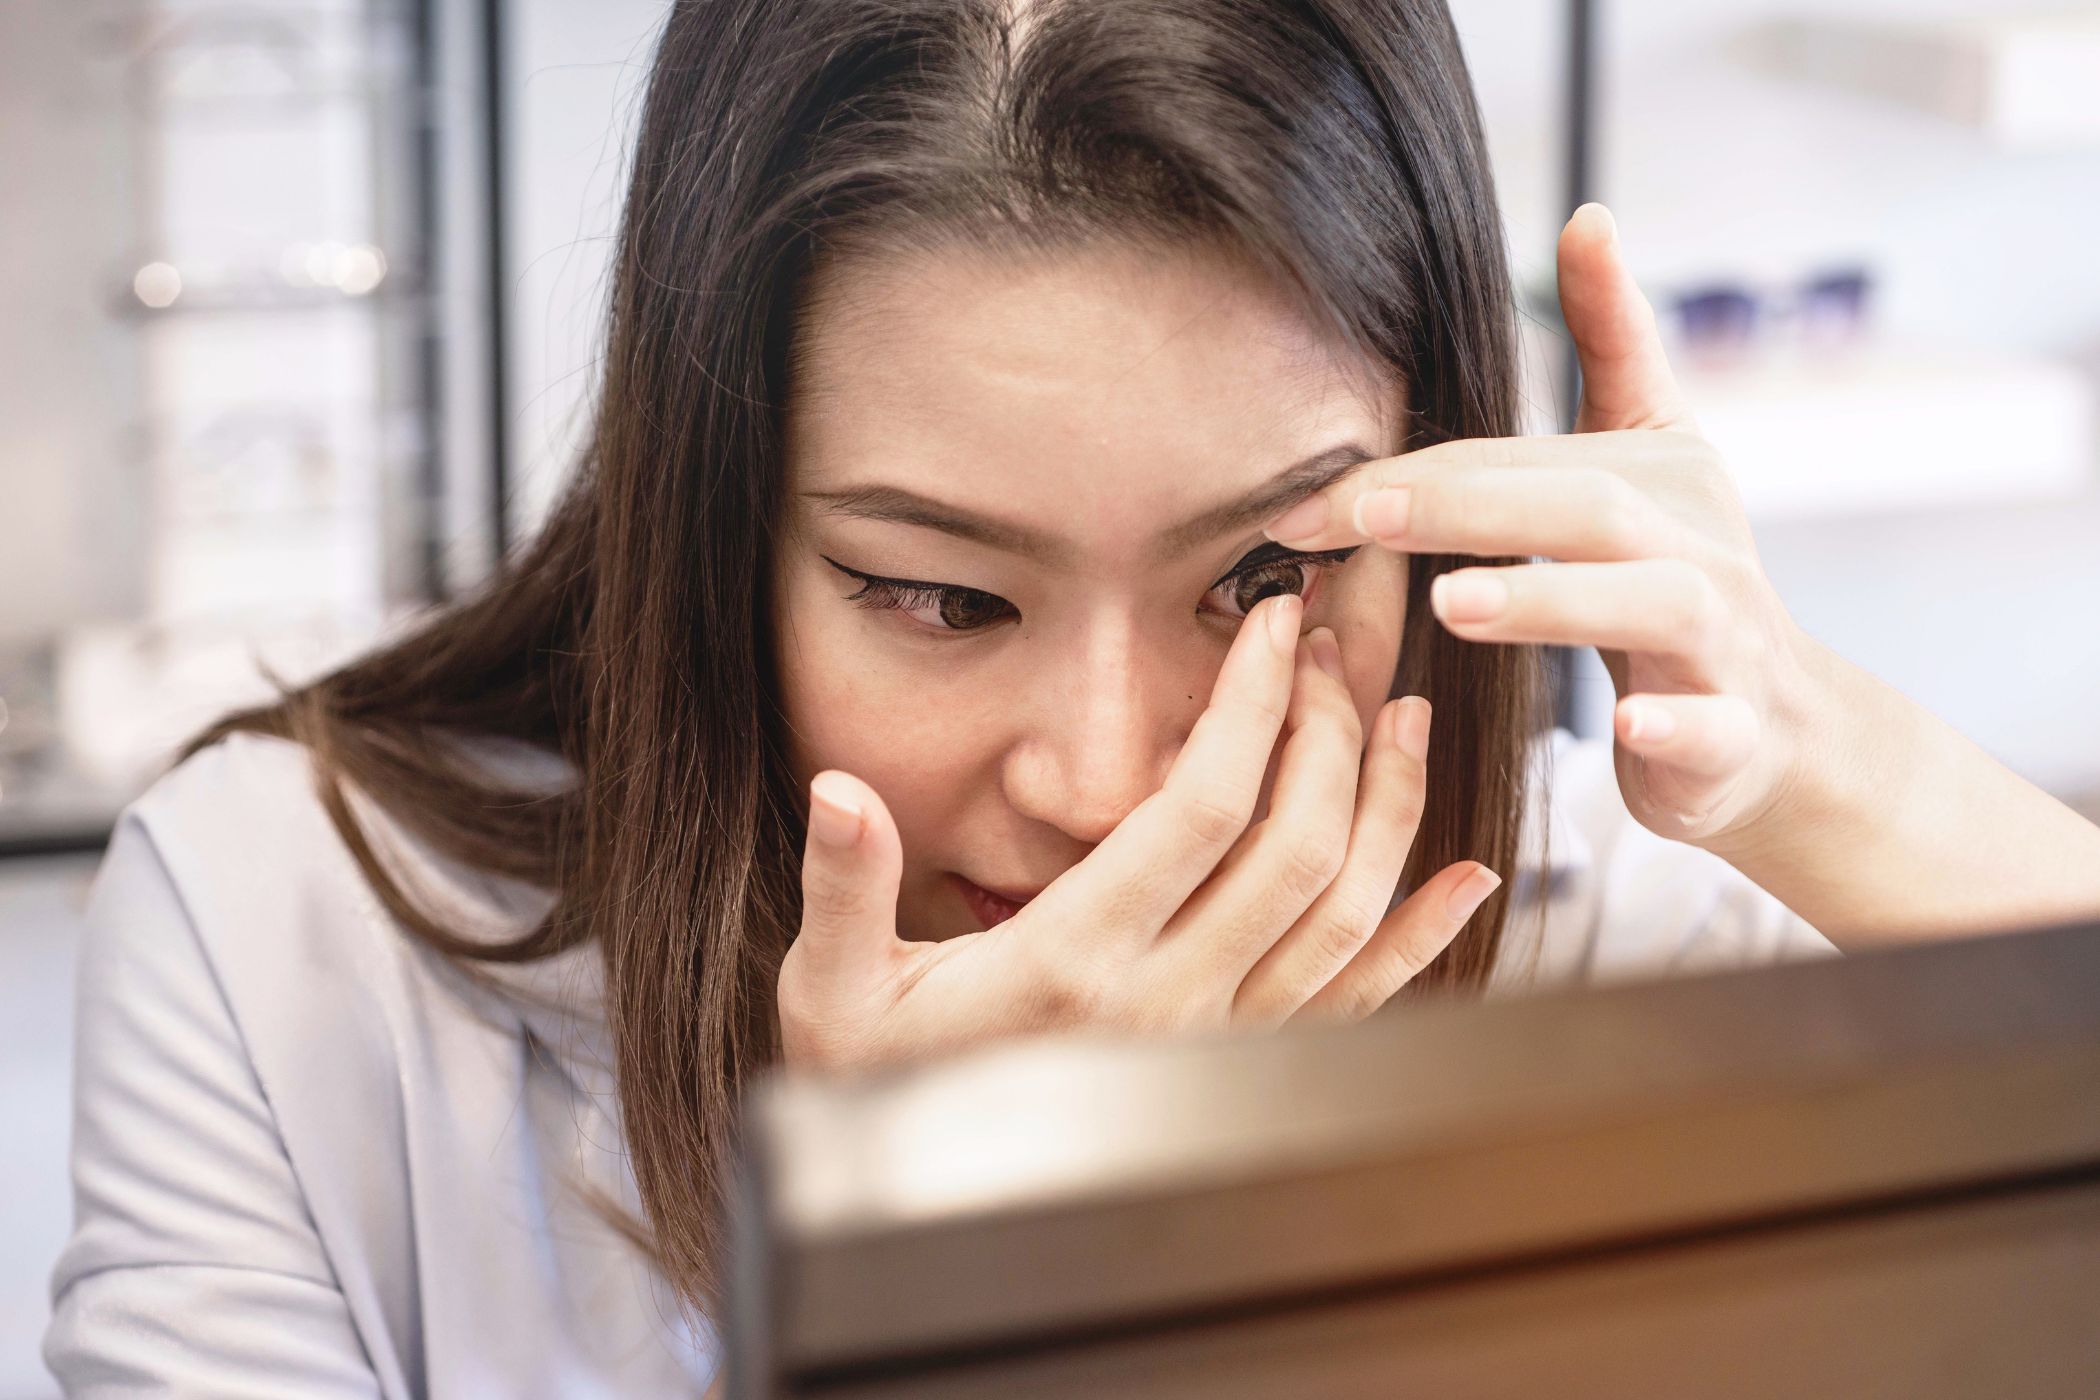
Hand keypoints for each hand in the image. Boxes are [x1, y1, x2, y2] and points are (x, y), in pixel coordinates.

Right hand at [778, 594, 1502, 1071]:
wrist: (934, 1206)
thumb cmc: (879, 1082)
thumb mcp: (832, 990)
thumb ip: (843, 886)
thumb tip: (838, 792)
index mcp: (1073, 961)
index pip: (1197, 810)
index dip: (1250, 706)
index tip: (1270, 624)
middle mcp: (1166, 1004)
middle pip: (1294, 848)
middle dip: (1328, 732)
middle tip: (1330, 649)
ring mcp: (1219, 1044)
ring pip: (1343, 917)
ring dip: (1386, 807)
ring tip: (1401, 712)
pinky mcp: (1244, 1071)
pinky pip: (1358, 1004)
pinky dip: (1422, 938)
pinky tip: (1468, 876)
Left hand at [1262, 203, 1820, 850]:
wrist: (1777, 725)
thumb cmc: (1680, 580)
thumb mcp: (1655, 452)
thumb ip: (1613, 343)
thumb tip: (1586, 215)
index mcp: (1659, 476)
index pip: (1519, 463)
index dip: (1417, 472)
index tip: (1312, 492)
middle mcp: (1694, 546)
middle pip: (1585, 507)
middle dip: (1467, 507)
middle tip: (1357, 516)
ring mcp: (1722, 640)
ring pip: (1652, 606)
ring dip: (1551, 601)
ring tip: (1450, 603)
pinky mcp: (1737, 732)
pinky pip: (1713, 726)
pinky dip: (1677, 725)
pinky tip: (1625, 730)